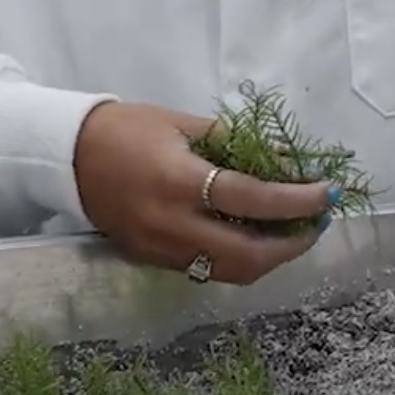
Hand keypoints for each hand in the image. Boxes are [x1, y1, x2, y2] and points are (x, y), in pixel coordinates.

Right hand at [71, 101, 334, 286]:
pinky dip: (237, 258)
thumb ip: (234, 144)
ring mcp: (160, 249)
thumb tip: (285, 161)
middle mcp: (172, 224)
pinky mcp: (151, 261)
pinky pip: (206, 270)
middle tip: (316, 222)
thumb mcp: (182, 122)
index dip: (297, 200)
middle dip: (292, 243)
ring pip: (230, 272)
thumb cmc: (126, 128)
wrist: (65, 156)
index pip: (252, 198)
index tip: (328, 193)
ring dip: (269, 258)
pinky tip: (252, 238)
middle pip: (247, 254)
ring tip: (291, 233)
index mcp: (179, 181)